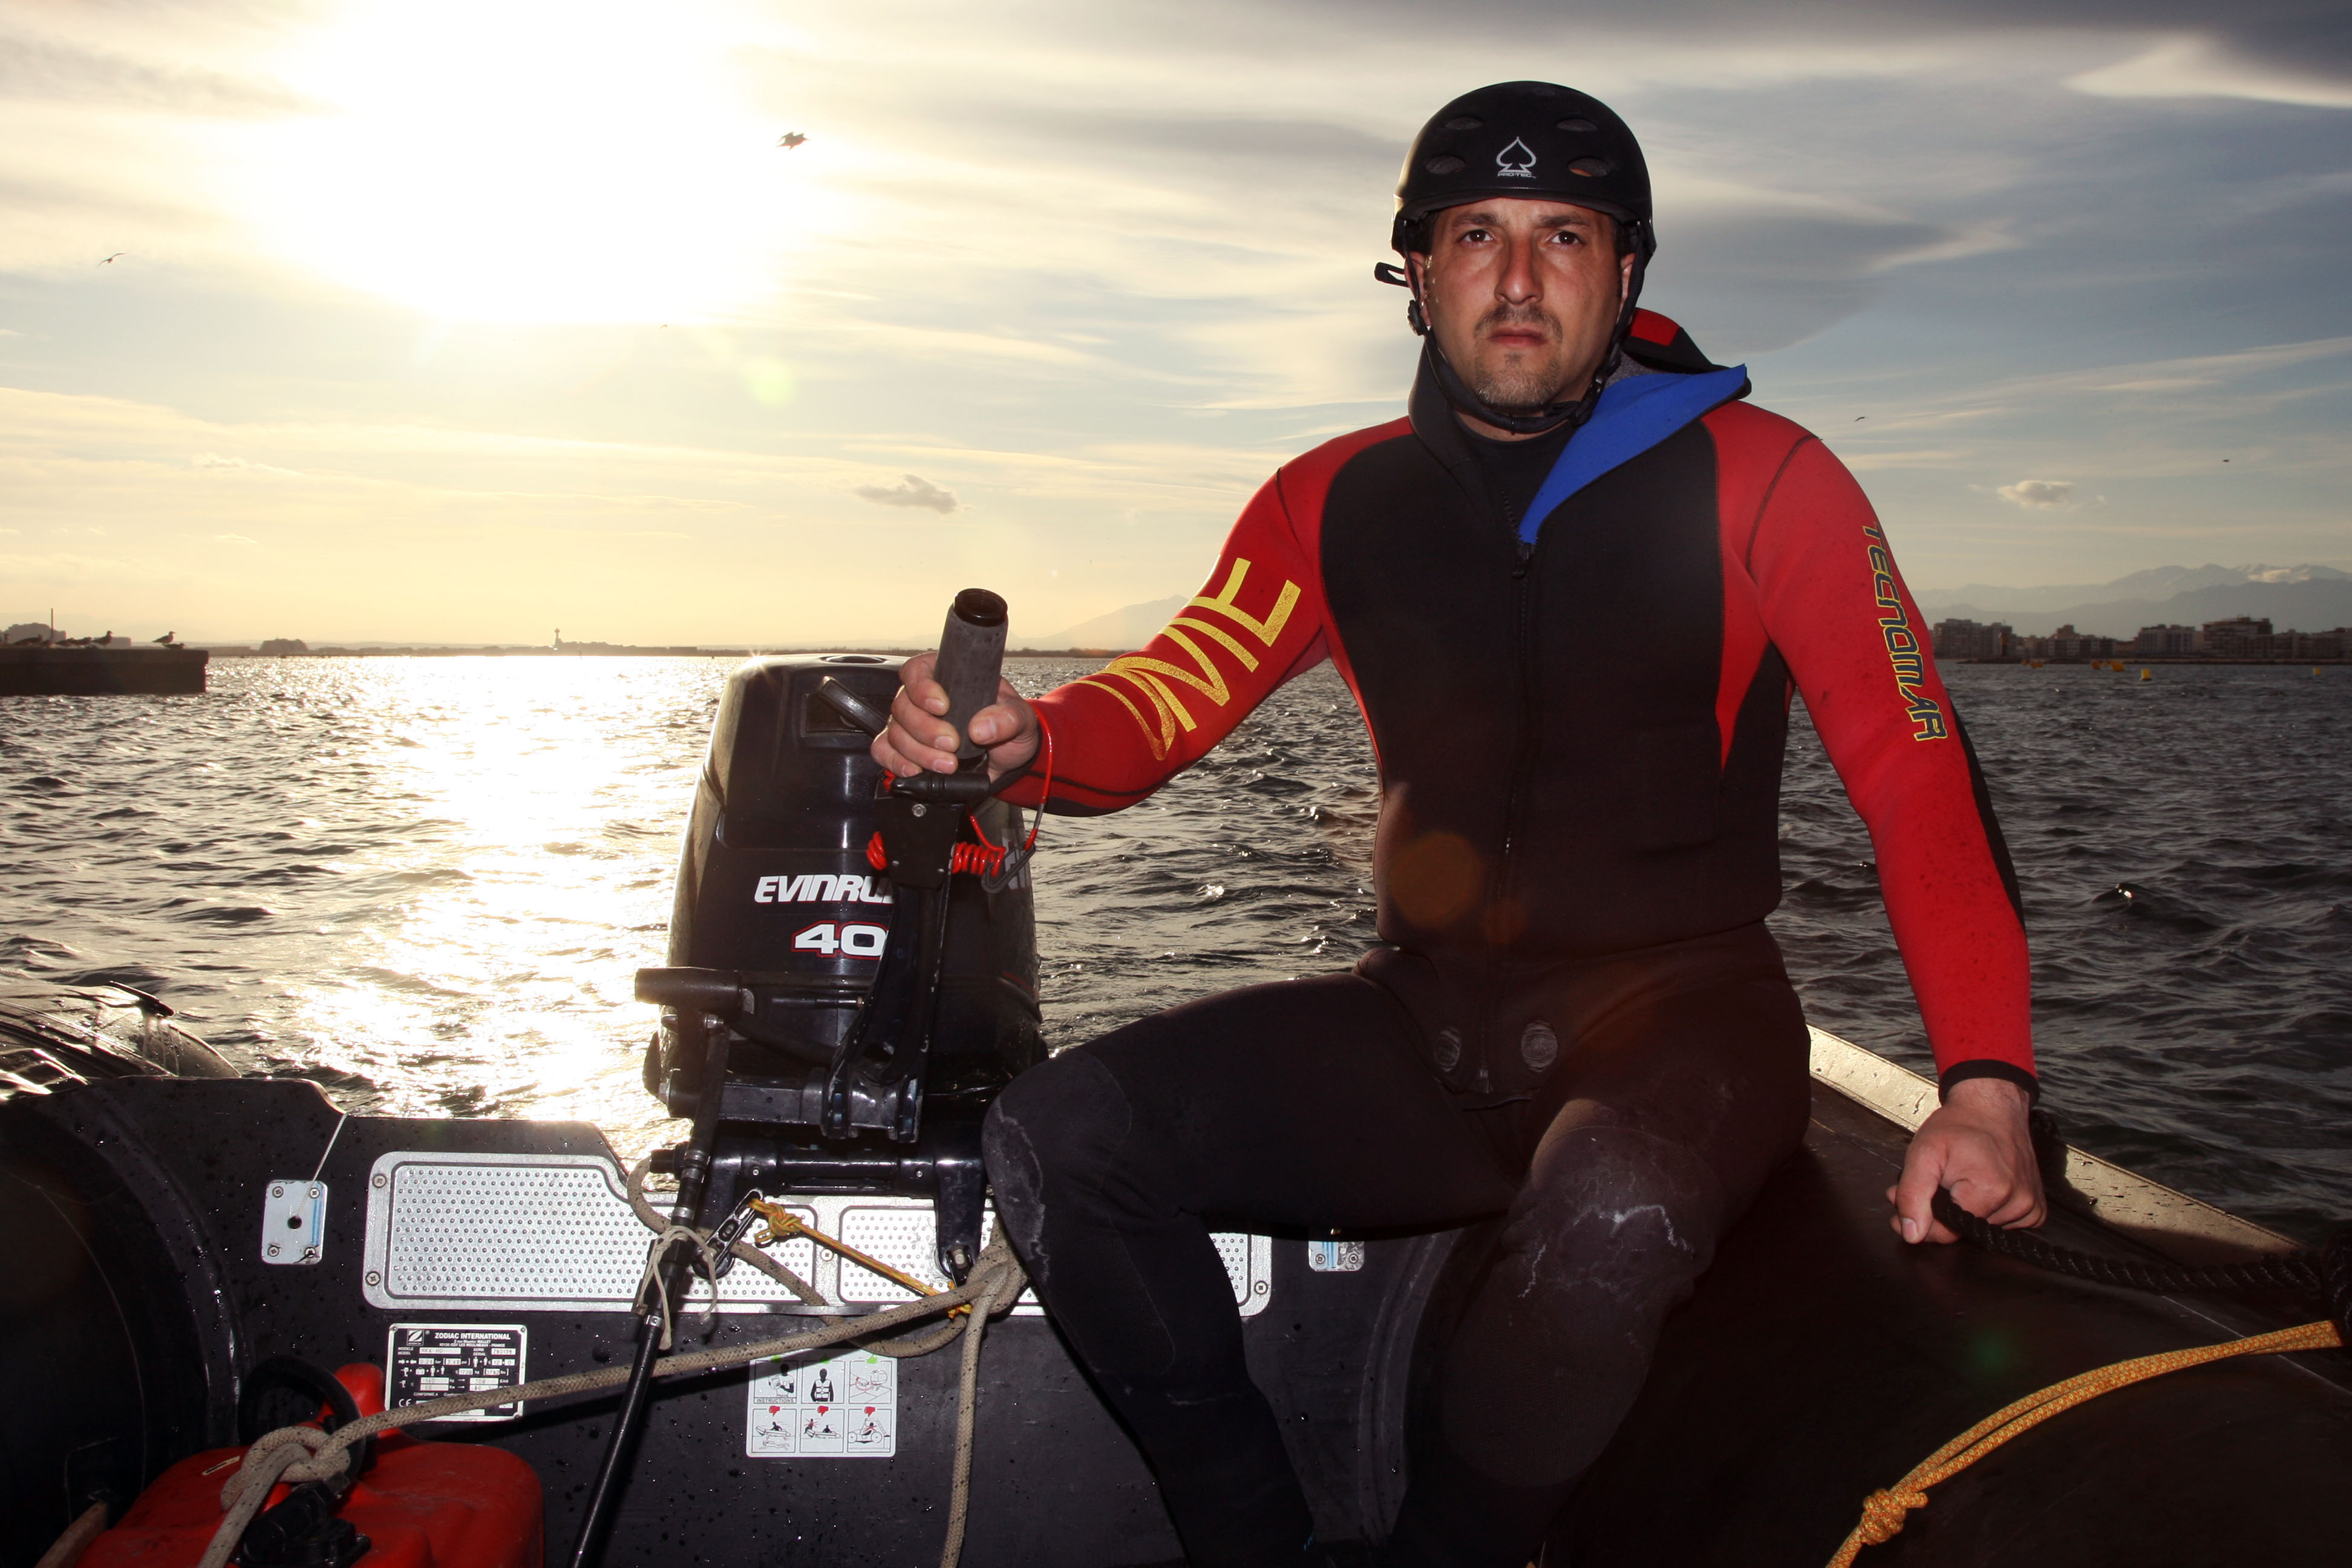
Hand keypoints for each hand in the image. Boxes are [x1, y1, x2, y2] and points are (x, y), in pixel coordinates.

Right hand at [871, 651, 1038, 781]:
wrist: (1006, 758)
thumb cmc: (1009, 728)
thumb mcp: (1020, 719)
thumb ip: (1008, 718)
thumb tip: (980, 728)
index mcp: (946, 676)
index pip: (917, 671)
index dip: (922, 687)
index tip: (942, 706)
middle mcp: (921, 698)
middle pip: (903, 706)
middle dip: (925, 730)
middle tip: (952, 745)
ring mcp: (909, 724)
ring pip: (895, 732)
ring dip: (918, 752)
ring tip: (948, 765)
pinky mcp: (904, 749)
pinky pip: (884, 751)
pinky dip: (895, 762)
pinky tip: (915, 771)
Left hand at [1888, 1076, 2046, 1243]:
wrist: (1992, 1106)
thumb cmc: (1960, 1125)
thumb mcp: (1924, 1153)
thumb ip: (1913, 1195)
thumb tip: (1913, 1234)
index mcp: (1990, 1191)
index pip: (1947, 1233)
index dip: (1922, 1219)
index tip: (1908, 1199)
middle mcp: (2017, 1203)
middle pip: (1964, 1230)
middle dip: (1939, 1212)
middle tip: (1931, 1182)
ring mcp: (2030, 1207)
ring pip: (1981, 1228)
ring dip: (1963, 1210)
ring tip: (1956, 1180)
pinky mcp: (2036, 1209)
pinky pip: (2004, 1225)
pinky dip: (1987, 1212)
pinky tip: (1980, 1189)